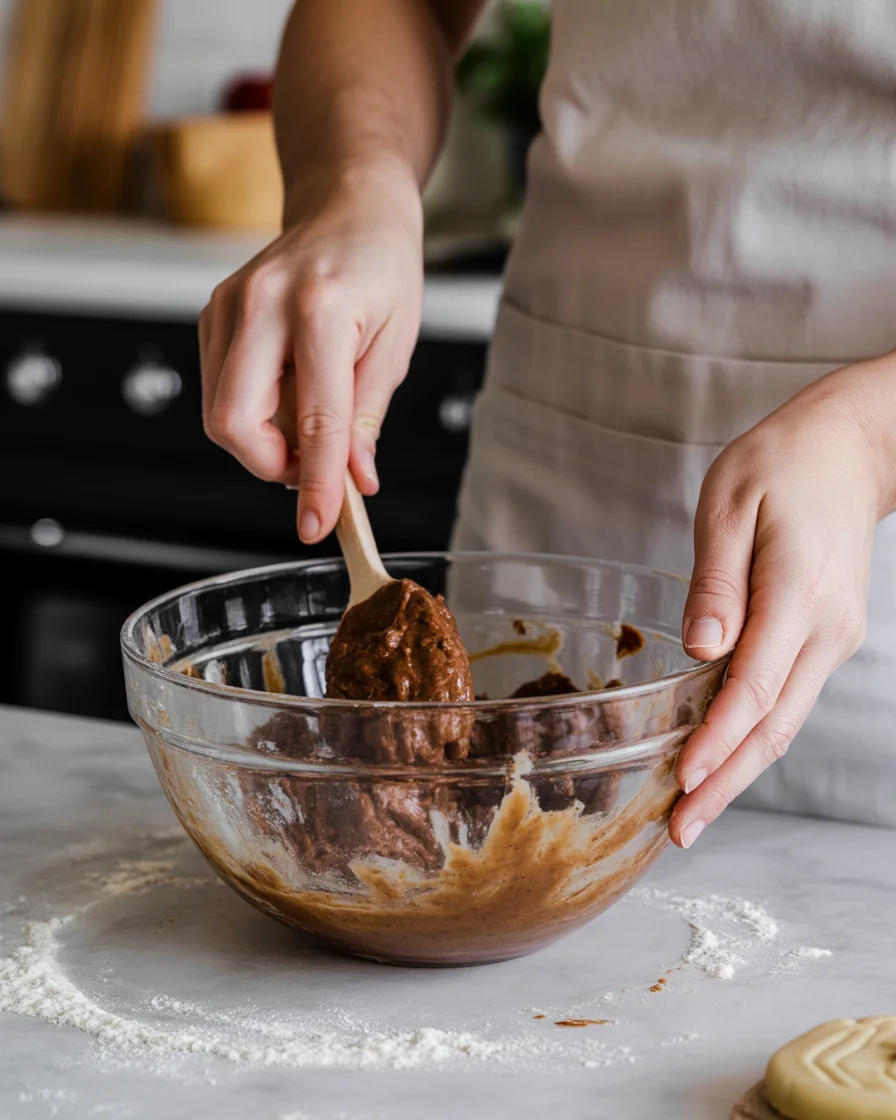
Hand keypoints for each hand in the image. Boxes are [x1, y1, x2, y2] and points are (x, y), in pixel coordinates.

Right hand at [199, 162, 423, 542]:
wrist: (348, 203)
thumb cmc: (382, 266)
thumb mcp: (395, 345)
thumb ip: (367, 417)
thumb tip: (353, 480)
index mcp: (320, 310)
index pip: (315, 422)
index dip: (316, 484)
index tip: (319, 525)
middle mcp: (262, 304)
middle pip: (234, 423)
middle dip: (271, 465)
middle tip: (314, 466)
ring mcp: (228, 306)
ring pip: (220, 413)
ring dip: (263, 441)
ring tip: (310, 422)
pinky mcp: (213, 313)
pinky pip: (218, 389)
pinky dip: (252, 413)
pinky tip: (288, 394)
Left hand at [669, 357, 895, 847]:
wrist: (849, 451)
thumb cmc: (780, 465)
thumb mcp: (730, 504)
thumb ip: (715, 582)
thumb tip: (701, 650)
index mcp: (798, 593)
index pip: (754, 687)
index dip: (717, 740)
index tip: (682, 780)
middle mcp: (826, 629)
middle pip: (774, 725)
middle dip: (726, 783)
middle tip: (680, 830)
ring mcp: (834, 638)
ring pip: (785, 722)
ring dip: (739, 770)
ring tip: (692, 810)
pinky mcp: (827, 638)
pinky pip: (787, 699)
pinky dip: (753, 736)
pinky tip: (720, 757)